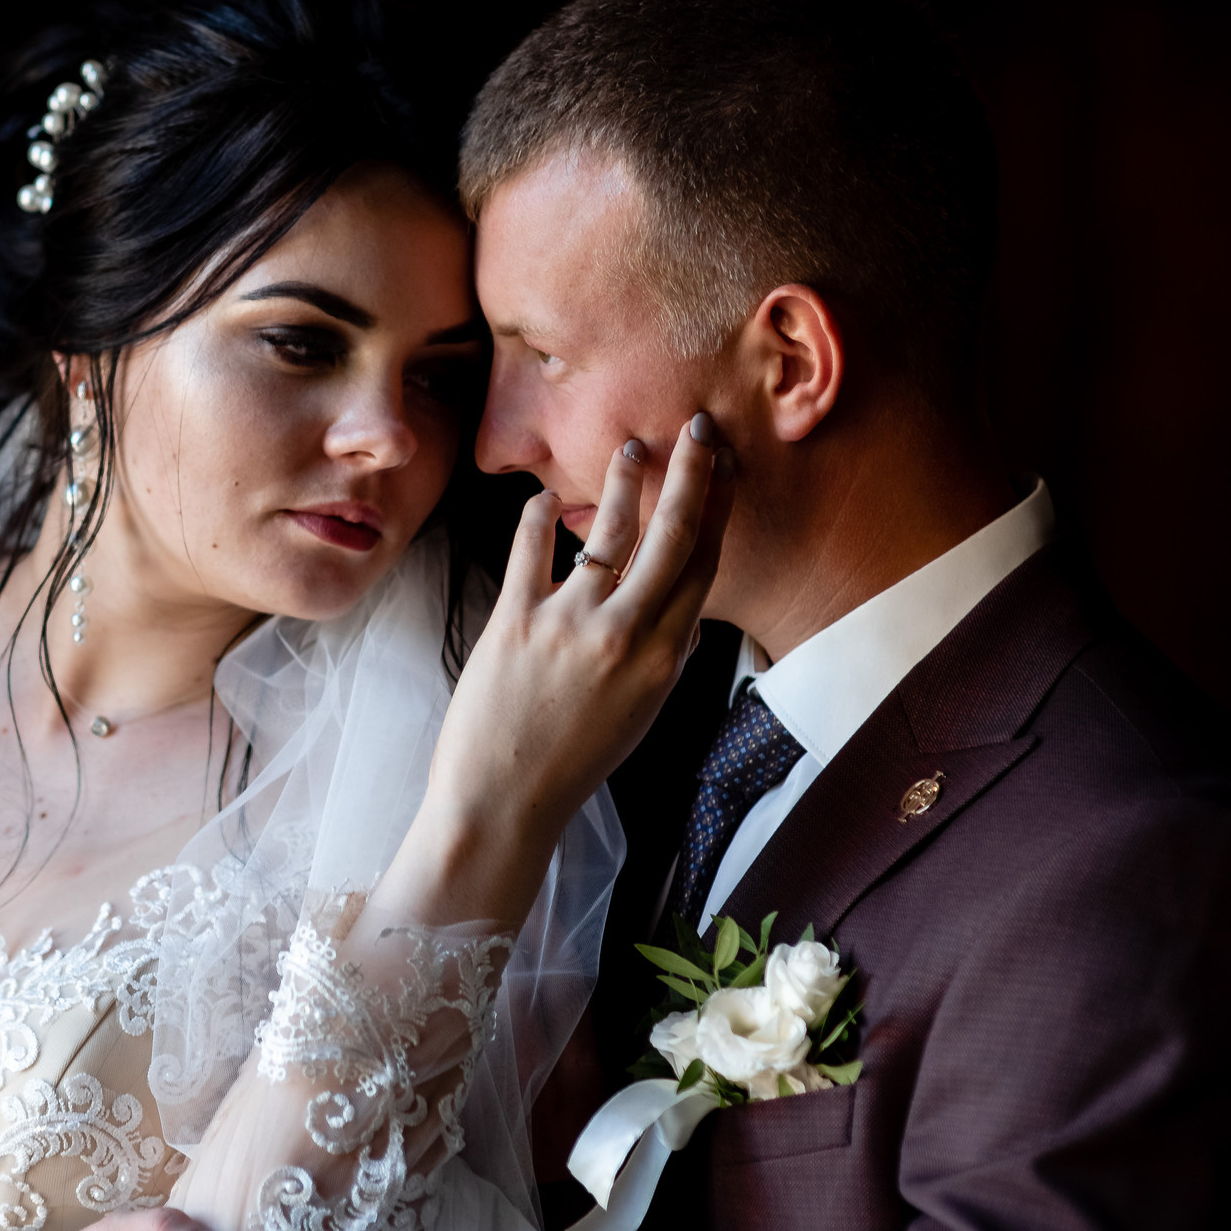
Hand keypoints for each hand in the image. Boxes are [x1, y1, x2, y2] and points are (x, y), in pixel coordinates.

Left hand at [384, 417, 731, 927]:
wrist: (504, 802)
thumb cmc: (571, 761)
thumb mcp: (638, 713)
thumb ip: (662, 657)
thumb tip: (680, 611)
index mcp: (663, 660)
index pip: (702, 568)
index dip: (717, 511)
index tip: (726, 469)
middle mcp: (625, 636)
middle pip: (672, 538)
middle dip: (691, 475)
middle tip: (698, 428)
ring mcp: (569, 625)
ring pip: (609, 532)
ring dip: (624, 482)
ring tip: (632, 448)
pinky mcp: (515, 622)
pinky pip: (531, 550)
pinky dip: (538, 517)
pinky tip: (545, 497)